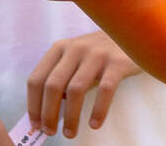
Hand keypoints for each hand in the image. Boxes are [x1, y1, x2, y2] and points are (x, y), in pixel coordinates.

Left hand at [26, 30, 141, 137]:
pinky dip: (98, 110)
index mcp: (60, 48)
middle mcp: (76, 48)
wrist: (132, 32)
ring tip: (71, 133)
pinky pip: (105, 90)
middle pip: (53, 85)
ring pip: (76, 90)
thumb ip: (61, 79)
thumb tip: (46, 114)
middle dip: (48, 114)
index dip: (33, 105)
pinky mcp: (117, 62)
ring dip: (70, 117)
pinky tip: (95, 124)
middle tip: (50, 132)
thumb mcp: (75, 58)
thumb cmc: (99, 54)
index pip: (36, 79)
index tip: (35, 125)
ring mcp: (97, 54)